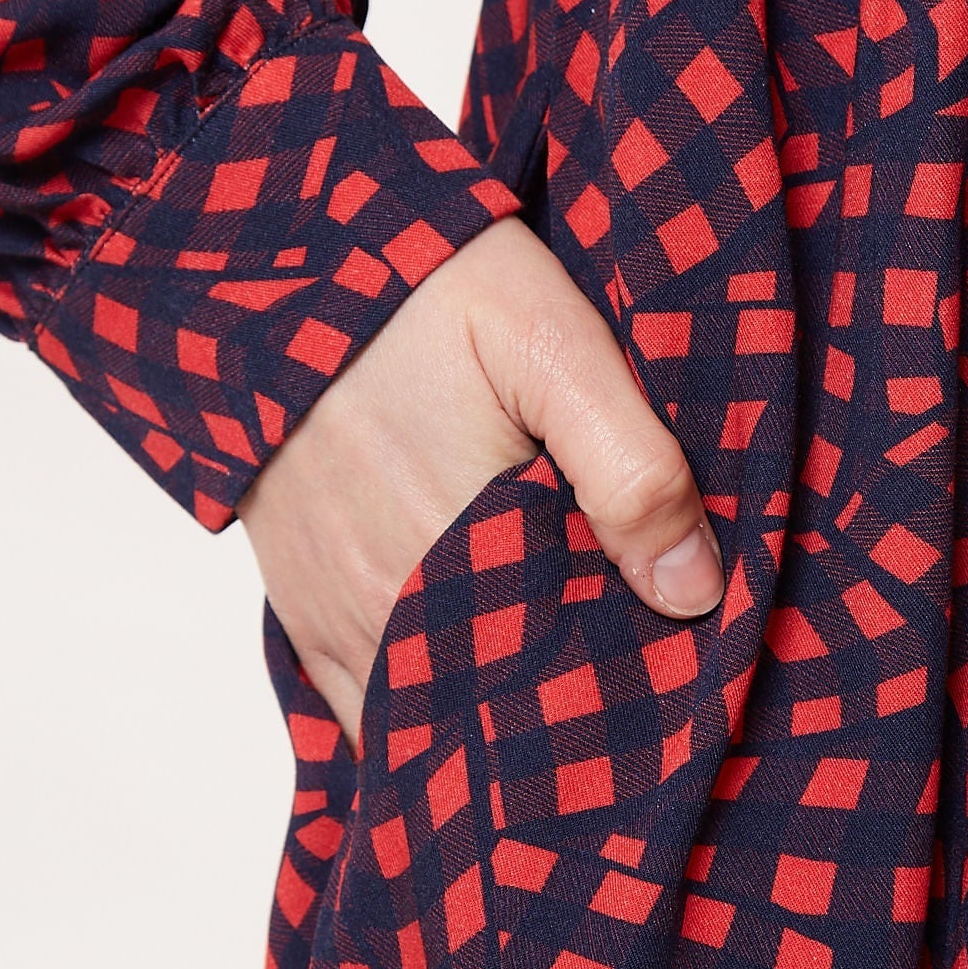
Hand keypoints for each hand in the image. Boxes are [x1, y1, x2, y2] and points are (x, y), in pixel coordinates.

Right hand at [239, 216, 723, 742]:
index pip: (566, 678)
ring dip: (494, 712)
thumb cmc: (421, 287)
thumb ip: (630, 463)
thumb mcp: (551, 340)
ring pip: (434, 716)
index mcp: (463, 558)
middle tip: (632, 680)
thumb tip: (693, 592)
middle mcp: (387, 612)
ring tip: (560, 681)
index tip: (681, 675)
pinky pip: (367, 708)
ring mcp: (338, 619)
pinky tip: (474, 689)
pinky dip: (423, 712)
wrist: (274, 252)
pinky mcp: (304, 610)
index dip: (629, 685)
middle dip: (566, 707)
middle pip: (500, 709)